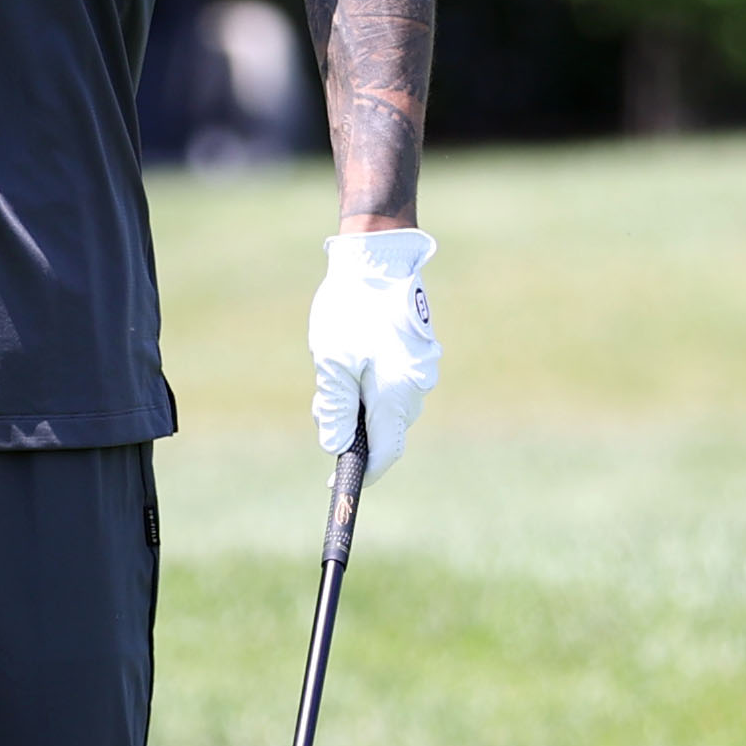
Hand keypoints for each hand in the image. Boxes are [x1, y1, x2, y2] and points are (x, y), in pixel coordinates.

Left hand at [308, 229, 438, 471]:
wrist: (379, 259)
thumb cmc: (350, 311)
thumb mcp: (331, 363)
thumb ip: (334, 408)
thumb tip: (335, 447)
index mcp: (396, 395)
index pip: (385, 453)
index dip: (363, 473)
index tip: (338, 485)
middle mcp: (417, 388)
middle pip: (385, 431)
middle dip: (352, 431)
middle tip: (322, 407)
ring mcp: (422, 370)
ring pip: (388, 408)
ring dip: (358, 406)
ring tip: (331, 376)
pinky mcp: (419, 354)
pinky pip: (394, 386)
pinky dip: (370, 387)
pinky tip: (348, 363)